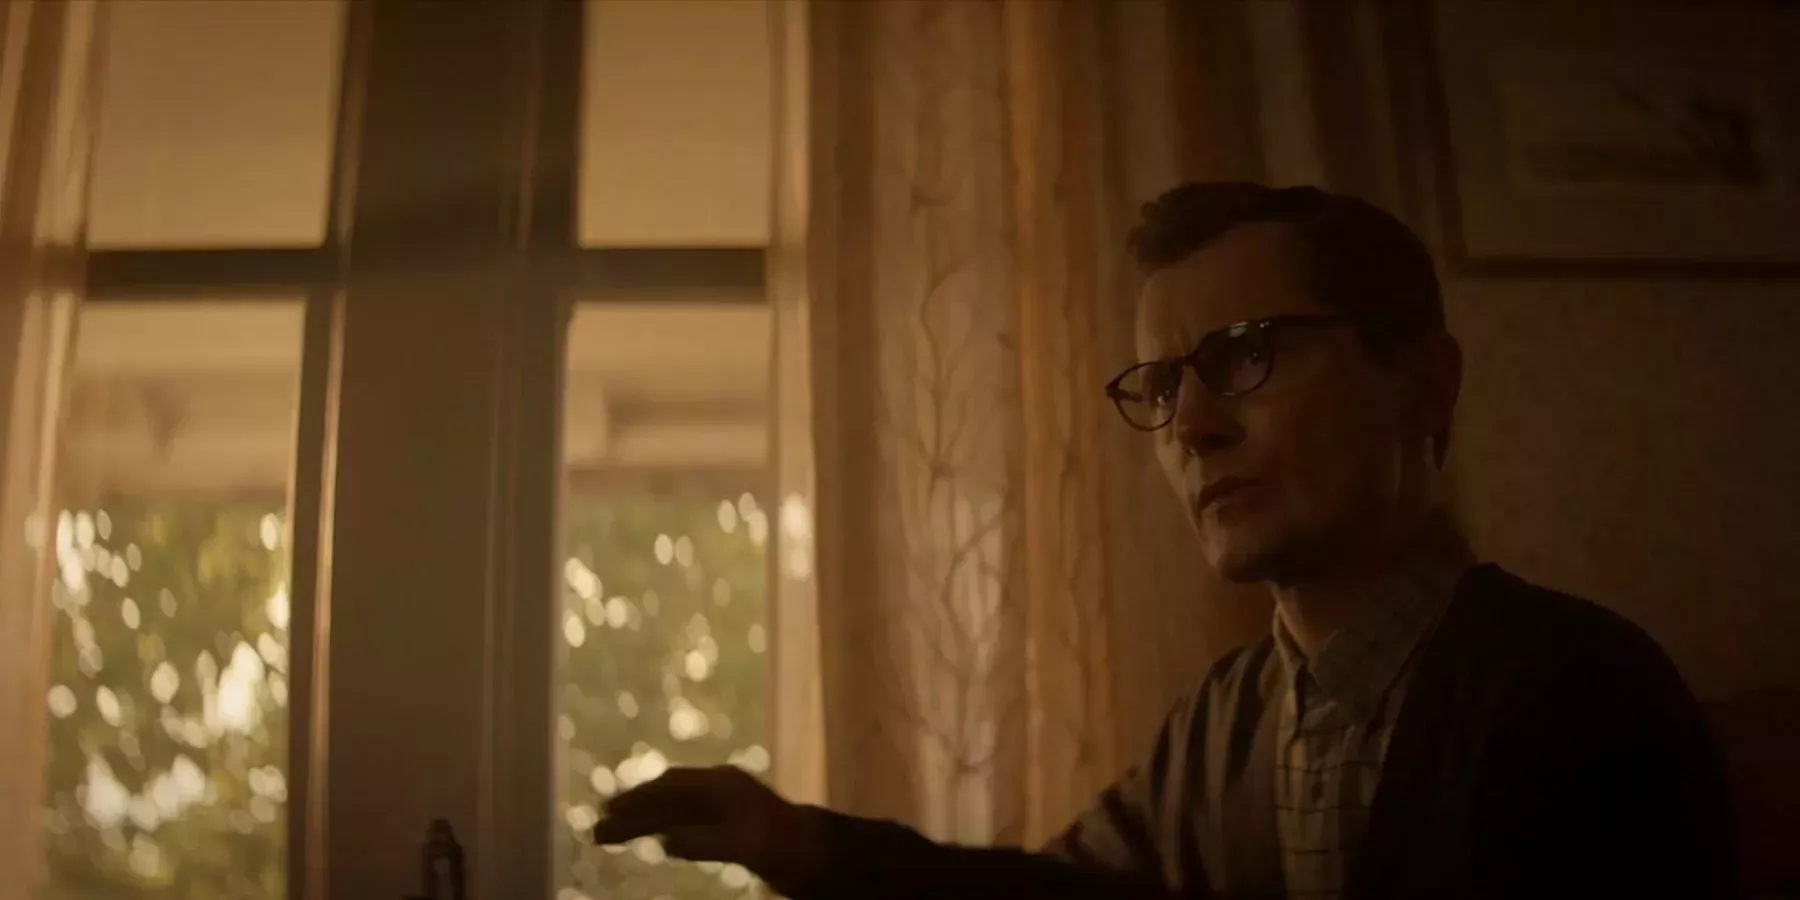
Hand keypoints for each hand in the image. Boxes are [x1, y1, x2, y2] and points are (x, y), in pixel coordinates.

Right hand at [593, 765, 824, 894]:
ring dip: (643, 821)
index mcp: (723, 785)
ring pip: (674, 808)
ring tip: (611, 834)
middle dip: (631, 812)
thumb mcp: (747, 847)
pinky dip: (665, 828)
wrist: (825, 853)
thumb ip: (706, 842)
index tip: (606, 814)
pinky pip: (688, 819)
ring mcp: (726, 802)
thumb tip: (664, 840)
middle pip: (665, 796)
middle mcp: (721, 787)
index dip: (635, 802)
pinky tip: (655, 839)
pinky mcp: (730, 821)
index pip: (668, 788)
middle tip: (596, 832)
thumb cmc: (790, 848)